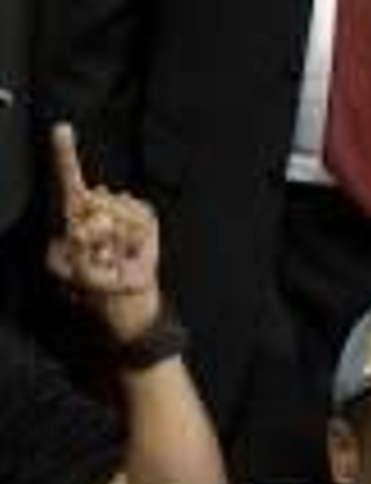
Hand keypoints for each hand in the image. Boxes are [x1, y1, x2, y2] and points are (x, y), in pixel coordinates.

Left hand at [45, 123, 162, 343]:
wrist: (129, 303)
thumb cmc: (97, 287)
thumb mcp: (77, 273)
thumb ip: (78, 249)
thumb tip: (86, 226)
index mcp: (72, 218)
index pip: (67, 182)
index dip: (65, 156)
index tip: (62, 130)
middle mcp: (95, 208)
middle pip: (98, 200)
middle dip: (101, 228)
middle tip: (102, 255)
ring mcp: (121, 212)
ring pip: (123, 208)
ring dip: (123, 238)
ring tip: (118, 255)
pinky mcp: (145, 219)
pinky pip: (144, 217)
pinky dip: (141, 238)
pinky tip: (133, 250)